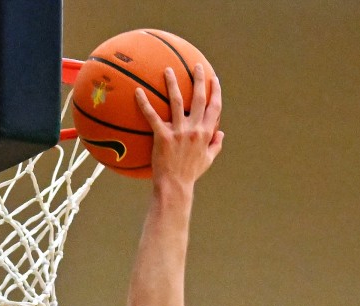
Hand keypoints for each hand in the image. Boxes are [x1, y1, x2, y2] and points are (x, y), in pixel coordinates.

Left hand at [135, 64, 223, 187]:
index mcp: (206, 133)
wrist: (175, 186)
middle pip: (198, 98)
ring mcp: (178, 132)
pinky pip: (152, 116)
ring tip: (167, 70)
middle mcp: (194, 129)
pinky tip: (138, 92)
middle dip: (198, 79)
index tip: (213, 79)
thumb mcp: (207, 160)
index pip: (215, 108)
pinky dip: (144, 103)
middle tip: (195, 66)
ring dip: (172, 83)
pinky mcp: (162, 136)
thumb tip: (222, 133)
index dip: (215, 92)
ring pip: (176, 101)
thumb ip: (215, 145)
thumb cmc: (190, 173)